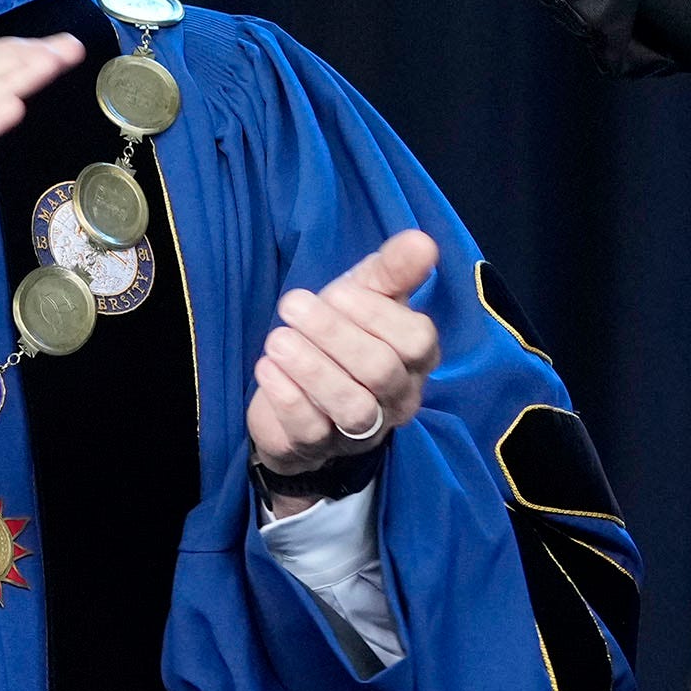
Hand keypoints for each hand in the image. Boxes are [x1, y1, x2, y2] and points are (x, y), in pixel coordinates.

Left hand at [248, 230, 442, 510]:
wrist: (295, 391)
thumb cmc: (342, 333)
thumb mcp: (364, 294)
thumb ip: (393, 268)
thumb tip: (423, 241)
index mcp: (416, 360)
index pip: (416, 341)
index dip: (376, 314)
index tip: (337, 291)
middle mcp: (397, 401)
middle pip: (381, 372)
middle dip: (334, 334)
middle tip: (292, 305)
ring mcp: (359, 432)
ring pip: (352, 408)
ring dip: (311, 368)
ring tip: (277, 339)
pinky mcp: (317, 449)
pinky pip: (310, 430)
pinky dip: (287, 396)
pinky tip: (267, 367)